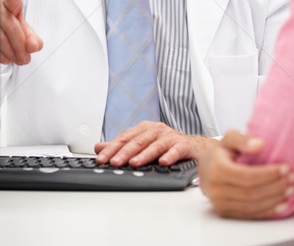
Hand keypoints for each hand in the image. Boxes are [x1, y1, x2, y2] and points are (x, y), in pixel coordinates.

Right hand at [0, 0, 42, 64]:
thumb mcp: (22, 27)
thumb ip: (31, 37)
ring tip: (19, 58)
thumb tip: (35, 46)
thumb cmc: (9, 23)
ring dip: (10, 53)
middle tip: (25, 57)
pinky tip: (7, 57)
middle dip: (20, 45)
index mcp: (9, 2)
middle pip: (10, 26)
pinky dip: (0, 55)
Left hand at [95, 121, 216, 166]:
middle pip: (137, 141)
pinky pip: (175, 150)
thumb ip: (121, 146)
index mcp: (144, 129)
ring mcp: (170, 137)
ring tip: (134, 163)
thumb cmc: (166, 146)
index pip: (125, 137)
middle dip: (124, 152)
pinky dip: (169, 156)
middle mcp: (156, 130)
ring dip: (144, 155)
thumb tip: (99, 147)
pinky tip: (163, 162)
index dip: (112, 147)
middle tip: (113, 162)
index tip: (101, 158)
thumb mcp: (142, 144)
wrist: (194, 147)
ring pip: (154, 146)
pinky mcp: (183, 145)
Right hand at [198, 130, 293, 219]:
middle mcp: (216, 189)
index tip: (285, 168)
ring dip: (274, 199)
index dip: (269, 174)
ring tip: (289, 190)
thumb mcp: (229, 138)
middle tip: (291, 178)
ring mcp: (220, 203)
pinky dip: (268, 211)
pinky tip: (281, 204)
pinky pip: (250, 215)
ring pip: (252, 206)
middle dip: (275, 186)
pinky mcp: (226, 212)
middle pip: (252, 193)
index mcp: (217, 169)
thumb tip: (260, 145)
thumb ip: (243, 139)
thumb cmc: (220, 152)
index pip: (247, 176)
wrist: (206, 167)